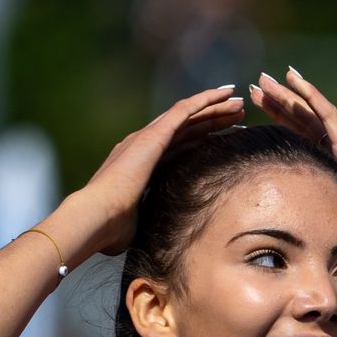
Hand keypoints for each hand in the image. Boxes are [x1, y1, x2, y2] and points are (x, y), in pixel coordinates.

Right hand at [73, 84, 245, 256]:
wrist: (97, 218)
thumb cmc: (113, 230)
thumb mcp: (139, 225)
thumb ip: (150, 223)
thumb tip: (159, 243)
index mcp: (142, 165)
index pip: (178, 147)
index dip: (202, 141)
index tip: (226, 139)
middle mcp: (144, 145)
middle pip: (187, 128)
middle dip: (213, 121)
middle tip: (238, 116)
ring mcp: (147, 137)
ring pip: (189, 115)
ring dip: (214, 108)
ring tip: (239, 103)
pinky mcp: (153, 134)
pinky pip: (185, 110)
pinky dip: (206, 100)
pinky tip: (225, 93)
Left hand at [250, 68, 336, 270]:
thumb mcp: (335, 234)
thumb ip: (319, 229)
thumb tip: (299, 244)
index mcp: (335, 175)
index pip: (302, 144)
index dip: (281, 127)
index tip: (257, 117)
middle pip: (303, 125)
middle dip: (279, 106)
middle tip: (256, 89)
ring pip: (311, 115)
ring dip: (287, 96)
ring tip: (264, 80)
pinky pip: (327, 115)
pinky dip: (310, 95)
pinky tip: (293, 78)